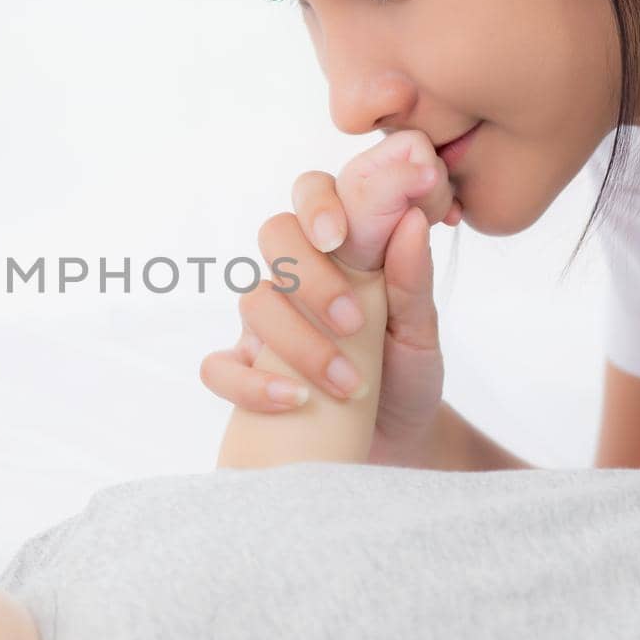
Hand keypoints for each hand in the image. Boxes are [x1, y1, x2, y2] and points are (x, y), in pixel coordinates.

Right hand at [199, 130, 460, 465]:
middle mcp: (296, 276)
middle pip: (275, 234)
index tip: (340, 237)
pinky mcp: (247, 372)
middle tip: (352, 321)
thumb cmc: (409, 376)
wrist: (399, 444)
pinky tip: (294, 399)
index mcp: (341, 251)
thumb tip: (410, 222)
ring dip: (300, 341)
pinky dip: (250, 383)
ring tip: (348, 382)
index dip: (318, 204)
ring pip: (253, 299)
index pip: (315, 195)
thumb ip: (413, 280)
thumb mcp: (421, 331)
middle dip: (308, 275)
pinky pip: (218, 365)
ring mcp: (266, 323)